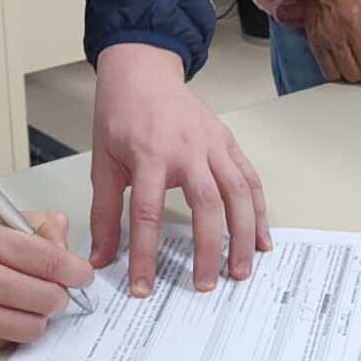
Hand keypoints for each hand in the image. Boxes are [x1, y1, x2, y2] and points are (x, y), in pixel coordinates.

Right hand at [0, 211, 92, 356]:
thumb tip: (65, 240)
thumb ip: (27, 225)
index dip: (74, 269)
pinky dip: (13, 330)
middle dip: (60, 297)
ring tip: (26, 304)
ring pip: (33, 325)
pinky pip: (9, 340)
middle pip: (46, 296)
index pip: (47, 257)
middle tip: (55, 292)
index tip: (84, 275)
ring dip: (39, 317)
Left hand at [90, 43, 270, 297]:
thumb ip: (105, 213)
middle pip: (206, 204)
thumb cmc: (120, 117)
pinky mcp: (227, 141)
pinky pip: (249, 179)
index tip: (144, 287)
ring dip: (243, 235)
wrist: (142, 74)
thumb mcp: (103, 163)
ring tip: (241, 271)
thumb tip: (100, 257)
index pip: (148, 214)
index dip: (145, 255)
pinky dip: (259, 211)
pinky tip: (261, 239)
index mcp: (149, 154)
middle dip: (208, 249)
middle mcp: (187, 149)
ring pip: (238, 193)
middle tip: (206, 286)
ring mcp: (212, 143)